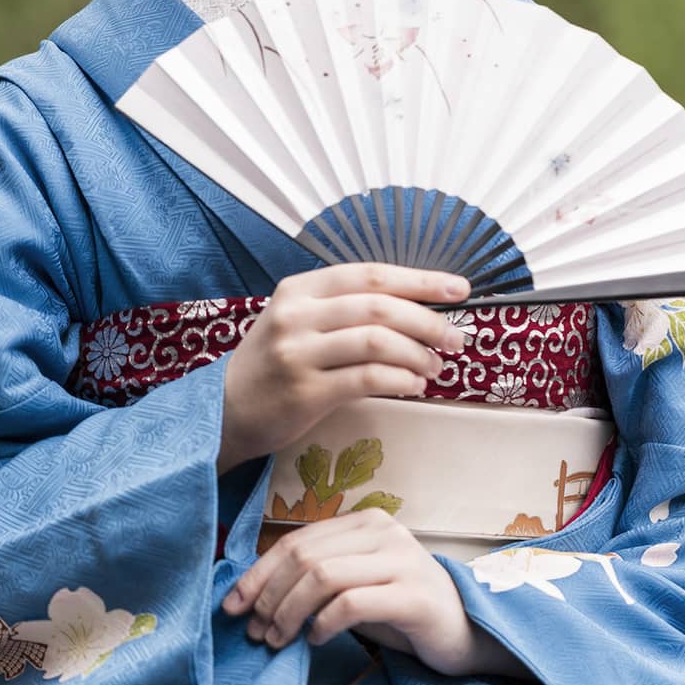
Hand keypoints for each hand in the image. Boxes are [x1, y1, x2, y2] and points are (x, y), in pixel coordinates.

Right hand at [217, 264, 469, 474]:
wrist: (225, 410)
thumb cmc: (275, 364)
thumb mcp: (299, 320)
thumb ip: (347, 308)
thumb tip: (419, 307)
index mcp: (300, 289)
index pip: (371, 274)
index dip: (421, 279)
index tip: (459, 289)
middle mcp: (297, 315)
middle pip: (380, 306)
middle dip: (429, 321)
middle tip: (456, 338)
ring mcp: (298, 353)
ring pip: (378, 342)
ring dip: (418, 354)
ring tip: (435, 367)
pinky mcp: (304, 392)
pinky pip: (367, 379)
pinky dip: (401, 380)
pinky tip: (414, 385)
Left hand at [222, 511, 525, 679]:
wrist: (466, 632)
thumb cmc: (402, 609)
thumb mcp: (356, 584)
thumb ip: (318, 577)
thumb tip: (252, 596)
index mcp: (366, 522)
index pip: (297, 540)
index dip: (258, 574)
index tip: (233, 607)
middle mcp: (385, 532)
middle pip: (305, 557)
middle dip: (269, 596)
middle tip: (255, 632)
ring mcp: (403, 561)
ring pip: (323, 576)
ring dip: (289, 612)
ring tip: (279, 640)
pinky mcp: (414, 596)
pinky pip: (352, 604)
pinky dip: (322, 624)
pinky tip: (316, 640)